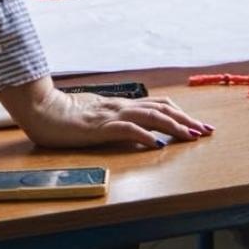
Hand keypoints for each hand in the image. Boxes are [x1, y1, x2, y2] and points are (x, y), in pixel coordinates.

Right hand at [0, 76, 214, 149]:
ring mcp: (110, 115)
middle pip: (161, 109)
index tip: (198, 125)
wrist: (41, 110)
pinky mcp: (99, 126)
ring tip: (191, 135)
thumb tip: (140, 132)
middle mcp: (120, 107)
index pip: (158, 105)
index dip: (180, 114)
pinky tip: (157, 144)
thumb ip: (116, 122)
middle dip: (186, 120)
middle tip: (206, 131)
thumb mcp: (96, 117)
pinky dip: (145, 135)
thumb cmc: (65, 115)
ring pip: (150, 116)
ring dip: (173, 126)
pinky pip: (126, 129)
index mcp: (120, 105)